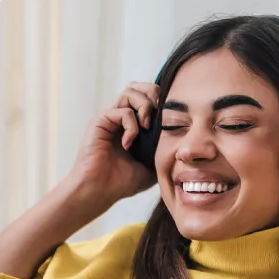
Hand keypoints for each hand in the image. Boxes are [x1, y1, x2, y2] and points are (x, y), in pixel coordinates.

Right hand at [66, 82, 159, 216]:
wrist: (98, 192)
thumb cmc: (120, 183)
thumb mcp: (150, 167)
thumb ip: (160, 151)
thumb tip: (180, 141)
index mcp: (129, 124)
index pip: (146, 97)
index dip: (159, 101)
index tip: (168, 119)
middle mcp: (118, 117)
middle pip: (137, 86)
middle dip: (153, 94)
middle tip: (159, 113)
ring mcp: (108, 118)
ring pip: (130, 91)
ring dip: (144, 106)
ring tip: (147, 127)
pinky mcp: (100, 121)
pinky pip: (122, 111)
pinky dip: (131, 126)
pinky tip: (127, 144)